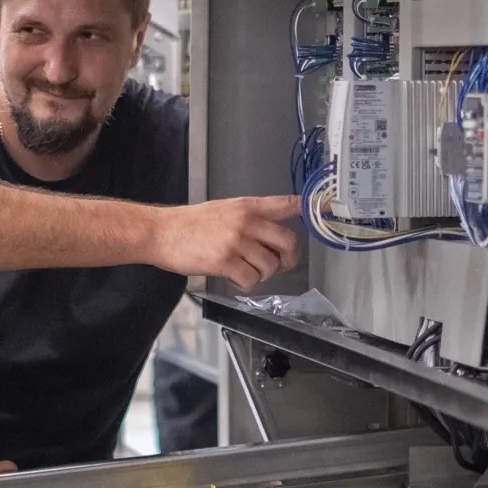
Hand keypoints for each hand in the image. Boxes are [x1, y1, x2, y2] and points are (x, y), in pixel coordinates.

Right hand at [150, 196, 299, 291]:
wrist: (162, 232)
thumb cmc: (190, 223)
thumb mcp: (224, 209)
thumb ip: (250, 217)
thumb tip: (273, 234)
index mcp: (247, 206)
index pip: (285, 204)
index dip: (308, 208)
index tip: (325, 210)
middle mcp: (246, 221)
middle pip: (287, 241)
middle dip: (288, 259)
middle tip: (280, 264)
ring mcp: (236, 241)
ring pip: (270, 265)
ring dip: (262, 274)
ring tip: (246, 270)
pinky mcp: (224, 261)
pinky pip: (250, 279)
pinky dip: (245, 284)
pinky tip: (234, 278)